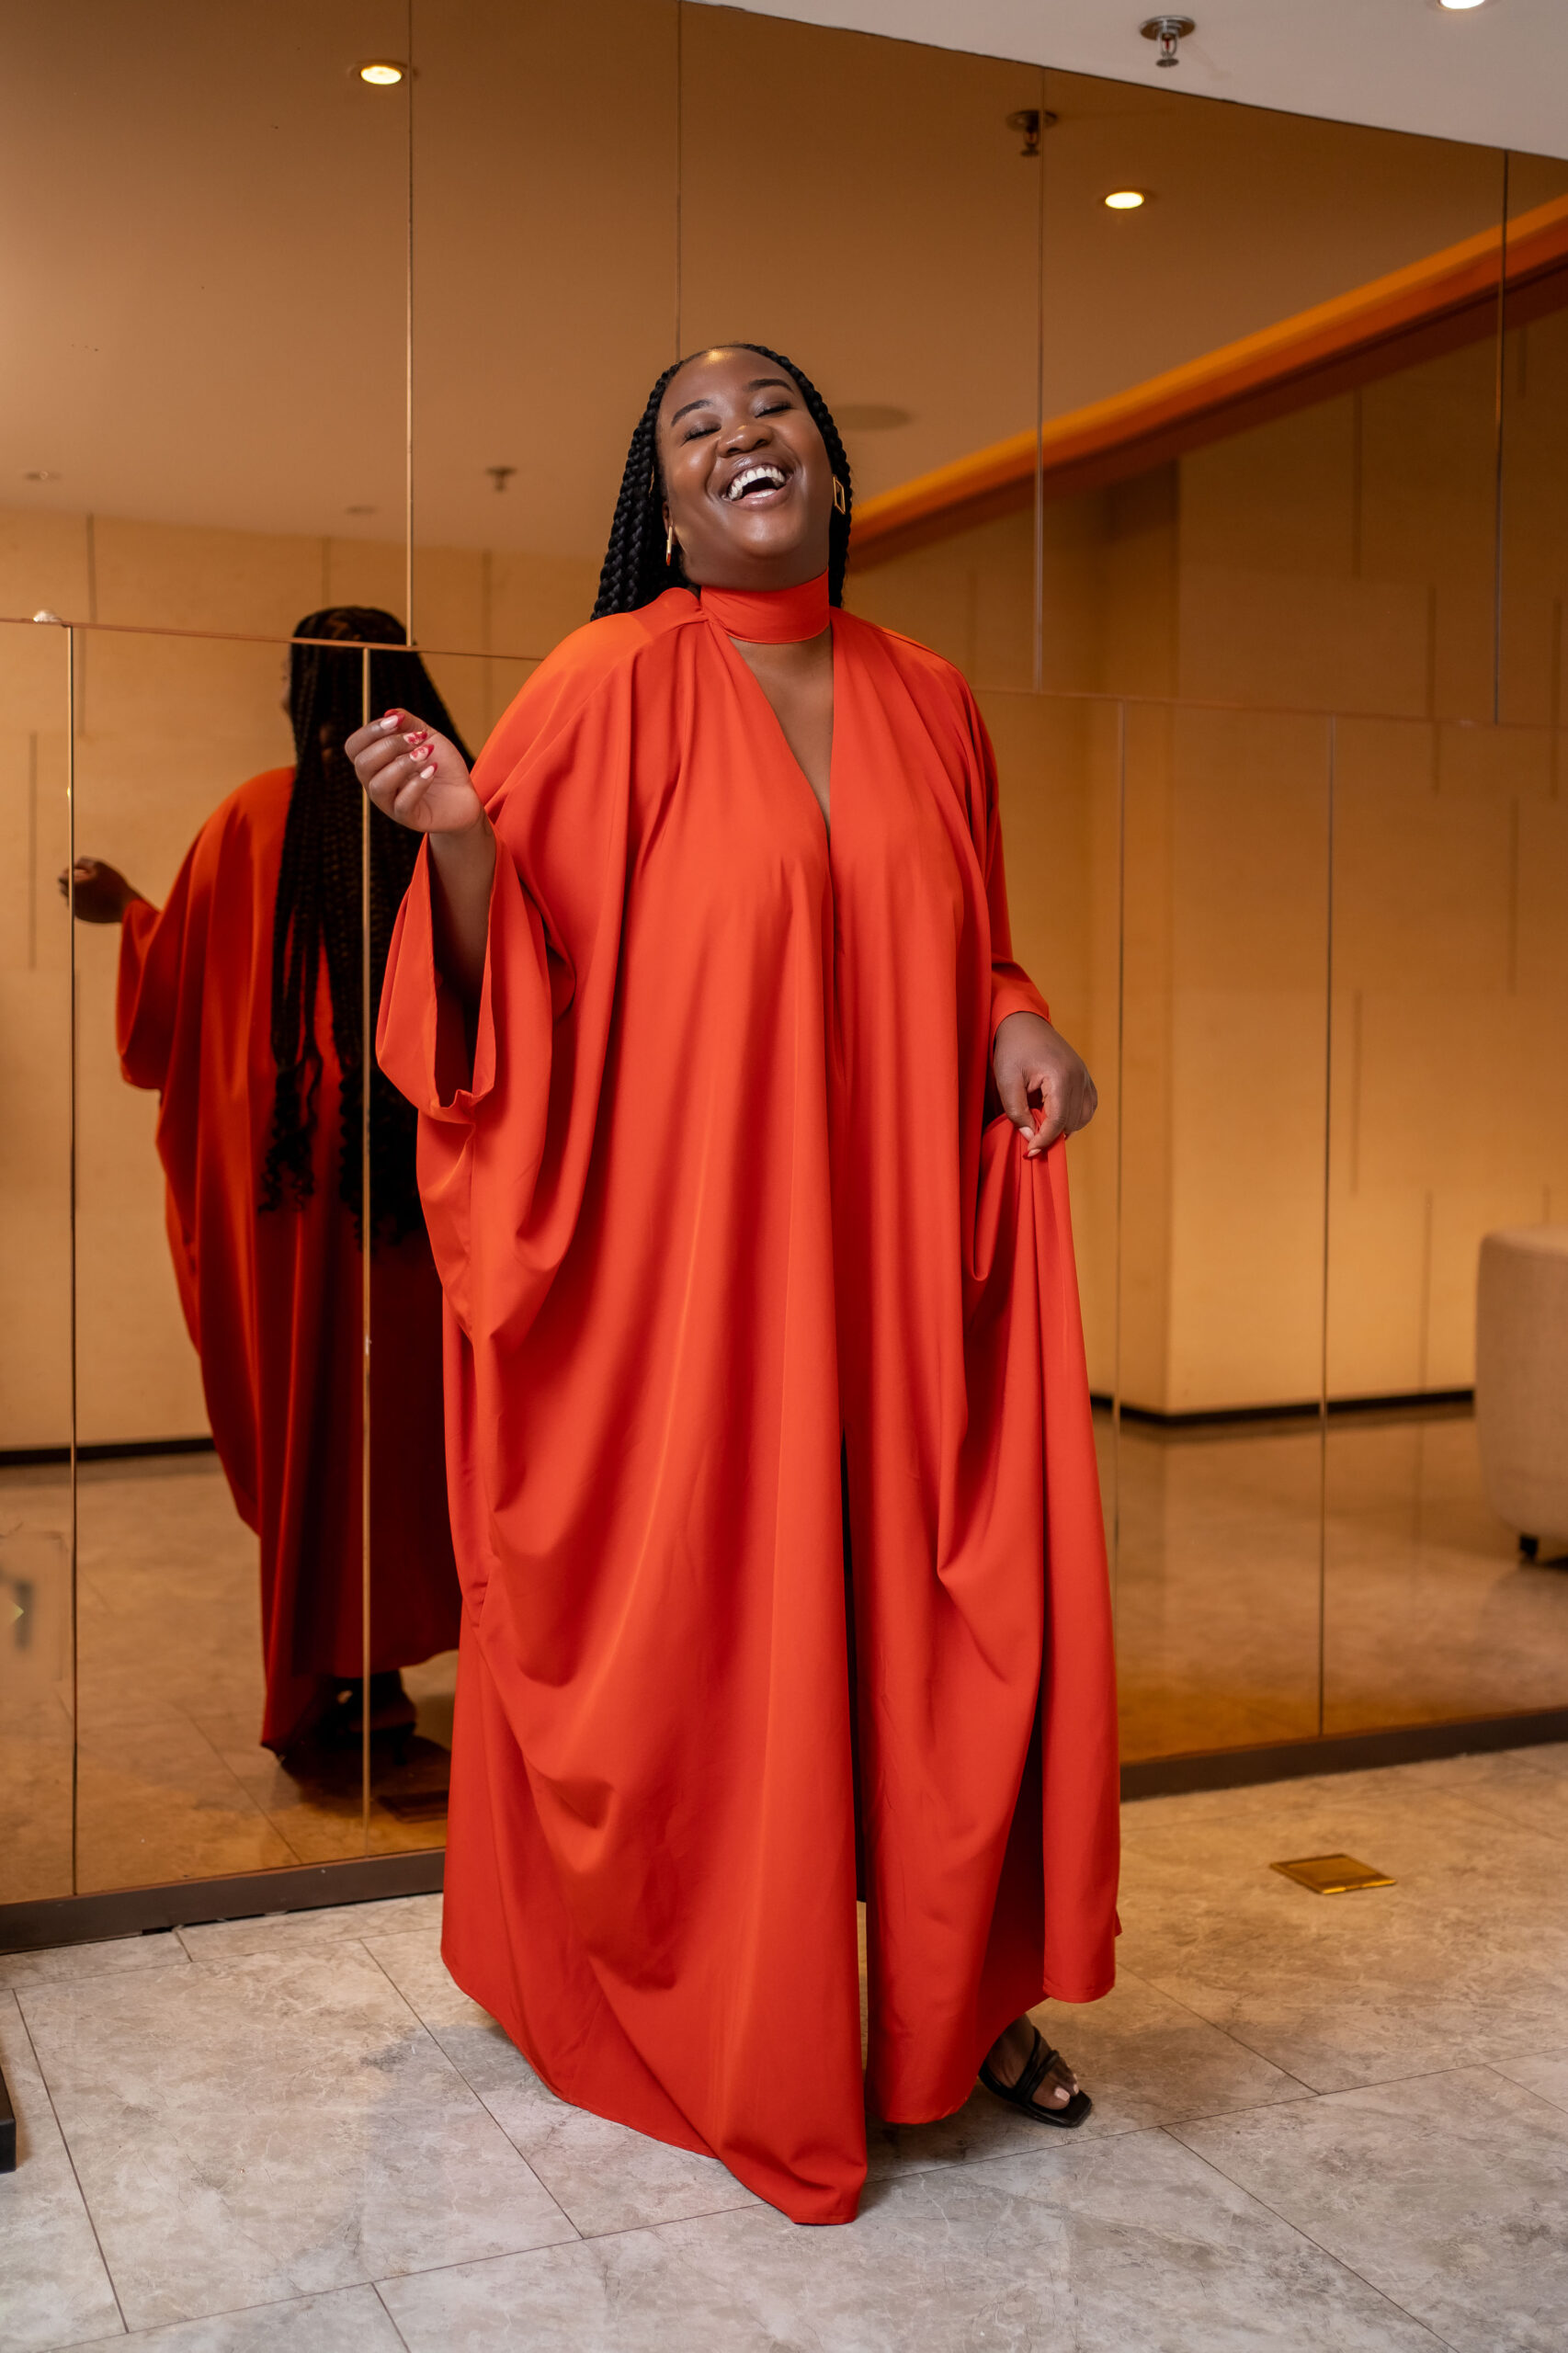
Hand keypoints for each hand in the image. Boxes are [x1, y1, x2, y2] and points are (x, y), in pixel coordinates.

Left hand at [58, 857, 143, 923]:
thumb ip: (83, 862)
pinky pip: (77, 908)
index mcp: (73, 886)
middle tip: (87, 879)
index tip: (76, 871)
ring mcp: (77, 910)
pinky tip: (97, 900)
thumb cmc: (114, 885)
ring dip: (77, 893)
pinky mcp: (84, 918)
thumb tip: (73, 864)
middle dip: (72, 882)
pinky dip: (83, 903)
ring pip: (70, 898)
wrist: (126, 907)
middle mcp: (72, 899)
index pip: (61, 877)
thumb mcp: (99, 866)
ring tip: (94, 891)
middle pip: (63, 888)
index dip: (68, 872)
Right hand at [344, 708, 484, 836]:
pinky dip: (417, 784)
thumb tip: (391, 713)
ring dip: (402, 765)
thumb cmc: (440, 764)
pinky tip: (432, 771)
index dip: (370, 731)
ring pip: (378, 785)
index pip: (353, 747)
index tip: (397, 721)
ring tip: (425, 754)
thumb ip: (408, 723)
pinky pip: (402, 804)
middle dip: (389, 745)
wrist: (465, 793)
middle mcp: (376, 784)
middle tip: (417, 740)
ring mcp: (390, 803)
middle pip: (362, 764)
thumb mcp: (427, 736)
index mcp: (375, 763)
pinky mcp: (409, 818)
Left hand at [993, 1011, 1096, 1158]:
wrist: (1024, 1024)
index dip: (1044, 1141)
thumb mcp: (1006, 1081)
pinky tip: (1054, 1116)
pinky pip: (1087, 1107)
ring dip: (1063, 1128)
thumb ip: (1017, 1111)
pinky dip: (1074, 1117)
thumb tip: (1031, 1136)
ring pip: (1082, 1118)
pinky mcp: (1085, 1077)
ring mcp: (1085, 1076)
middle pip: (1071, 1122)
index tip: (1029, 1153)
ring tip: (1040, 1125)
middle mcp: (1079, 1077)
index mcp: (1061, 1076)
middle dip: (1051, 1135)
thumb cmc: (1012, 1049)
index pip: (1058, 1121)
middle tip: (1030, 1139)